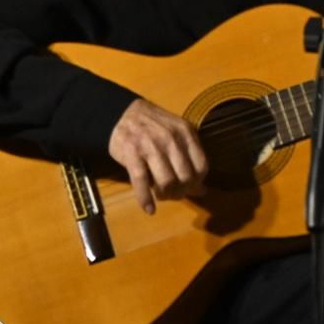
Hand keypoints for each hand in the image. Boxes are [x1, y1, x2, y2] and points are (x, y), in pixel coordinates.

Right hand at [108, 98, 207, 215]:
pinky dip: (146, 199)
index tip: (191, 187)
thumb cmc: (153, 126)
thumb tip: (202, 190)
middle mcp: (171, 139)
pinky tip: (149, 209)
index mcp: (186, 133)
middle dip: (182, 191)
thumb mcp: (177, 133)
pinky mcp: (132, 155)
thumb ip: (190, 157)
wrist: (121, 114)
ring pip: (166, 181)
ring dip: (166, 195)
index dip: (198, 182)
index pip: (202, 166)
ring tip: (162, 196)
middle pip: (185, 177)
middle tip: (175, 194)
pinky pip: (141, 183)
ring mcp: (151, 147)